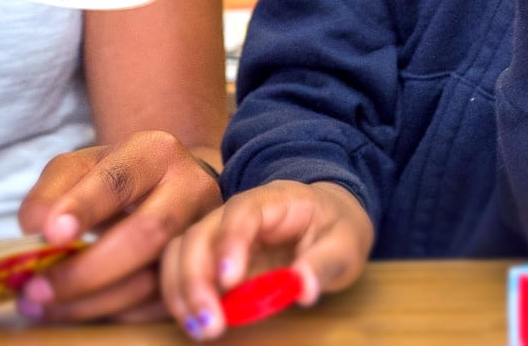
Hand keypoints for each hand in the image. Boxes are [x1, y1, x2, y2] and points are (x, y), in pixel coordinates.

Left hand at [14, 131, 223, 321]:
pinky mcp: (202, 273)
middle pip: (146, 234)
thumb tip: (33, 226)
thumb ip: (54, 189)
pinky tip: (78, 311)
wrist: (179, 186)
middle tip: (36, 289)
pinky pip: (157, 306)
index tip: (48, 233)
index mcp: (155, 152)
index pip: (118, 180)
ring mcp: (202, 234)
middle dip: (86, 270)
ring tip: (43, 307)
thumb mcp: (85, 166)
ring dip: (92, 303)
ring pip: (152, 280)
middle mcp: (190, 188)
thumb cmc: (122, 176)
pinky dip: (113, 314)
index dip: (84, 206)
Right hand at [160, 180, 372, 340]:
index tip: (229, 281)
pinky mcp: (214, 256)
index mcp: (274, 201)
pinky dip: (180, 294)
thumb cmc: (337, 227)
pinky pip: (184, 267)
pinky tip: (191, 321)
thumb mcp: (347, 244)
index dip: (230, 242)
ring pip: (183, 249)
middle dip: (196, 277)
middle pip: (201, 232)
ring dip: (182, 288)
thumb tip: (303, 288)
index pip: (243, 212)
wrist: (329, 216)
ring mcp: (221, 233)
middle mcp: (237, 213)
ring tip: (198, 326)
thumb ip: (325, 264)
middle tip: (209, 321)